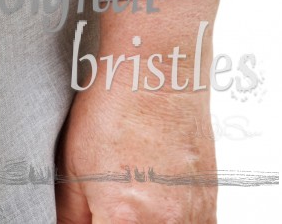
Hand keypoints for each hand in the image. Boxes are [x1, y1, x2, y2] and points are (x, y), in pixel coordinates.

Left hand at [56, 81, 216, 221]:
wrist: (159, 73)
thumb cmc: (115, 109)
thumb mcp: (73, 165)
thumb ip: (71, 215)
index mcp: (126, 219)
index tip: (91, 215)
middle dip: (113, 221)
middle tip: (104, 204)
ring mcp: (195, 218)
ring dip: (143, 220)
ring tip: (132, 193)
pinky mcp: (211, 207)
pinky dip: (170, 221)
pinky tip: (154, 198)